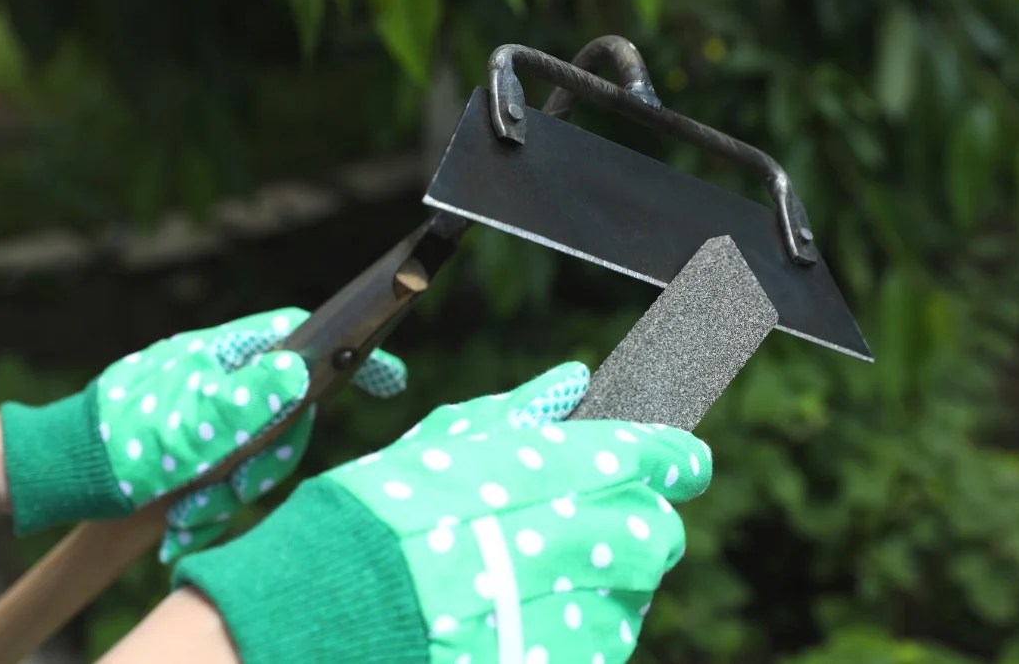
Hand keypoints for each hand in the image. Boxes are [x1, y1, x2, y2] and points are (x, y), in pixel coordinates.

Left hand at [0, 307, 405, 561]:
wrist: (64, 471)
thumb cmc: (125, 438)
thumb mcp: (195, 423)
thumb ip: (252, 398)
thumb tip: (302, 369)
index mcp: (228, 353)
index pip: (303, 338)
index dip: (350, 354)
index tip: (391, 378)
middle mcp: (228, 377)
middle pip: (289, 414)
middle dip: (265, 461)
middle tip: (230, 486)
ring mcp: (216, 412)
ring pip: (261, 452)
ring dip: (230, 490)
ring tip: (190, 509)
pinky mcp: (203, 446)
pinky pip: (233, 474)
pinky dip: (212, 502)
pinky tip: (182, 519)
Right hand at [173, 361, 711, 663]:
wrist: (345, 610)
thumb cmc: (388, 513)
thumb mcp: (449, 444)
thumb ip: (523, 412)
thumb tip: (572, 380)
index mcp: (576, 470)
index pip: (667, 458)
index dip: (671, 461)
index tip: (673, 466)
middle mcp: (600, 538)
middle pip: (658, 533)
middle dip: (628, 527)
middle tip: (569, 530)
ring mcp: (591, 612)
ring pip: (631, 596)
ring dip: (596, 585)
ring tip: (522, 584)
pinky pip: (598, 649)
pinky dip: (572, 635)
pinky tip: (517, 624)